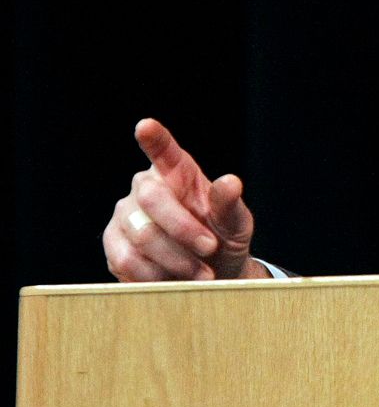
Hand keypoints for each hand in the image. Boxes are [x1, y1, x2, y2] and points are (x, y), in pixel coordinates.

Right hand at [103, 118, 264, 281]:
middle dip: (184, 228)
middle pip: (152, 198)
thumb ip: (230, 204)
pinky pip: (127, 260)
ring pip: (141, 234)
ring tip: (202, 274)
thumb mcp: (236, 223)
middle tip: (210, 247)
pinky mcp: (113, 245)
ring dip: (176, 259)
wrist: (210, 275)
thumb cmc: (223, 239)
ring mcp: (124, 216)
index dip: (154, 138)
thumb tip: (230, 182)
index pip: (164, 150)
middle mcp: (145, 188)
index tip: (145, 126)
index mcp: (177, 172)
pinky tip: (175, 280)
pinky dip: (156, 275)